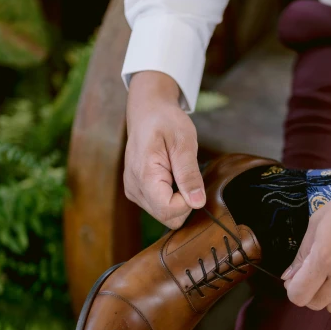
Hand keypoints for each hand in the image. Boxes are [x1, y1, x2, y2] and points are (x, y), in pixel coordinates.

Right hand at [124, 71, 205, 227]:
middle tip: (185, 173)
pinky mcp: (136, 192)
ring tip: (176, 171)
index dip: (188, 202)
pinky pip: (159, 207)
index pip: (169, 211)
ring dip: (177, 199)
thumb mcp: (183, 143)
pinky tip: (170, 176)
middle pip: (167, 218)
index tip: (191, 179)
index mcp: (144, 176)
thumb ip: (189, 174)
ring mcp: (133, 191)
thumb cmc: (166, 122)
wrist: (147, 112)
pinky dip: (170, 197)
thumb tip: (197, 203)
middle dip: (183, 202)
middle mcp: (134, 188)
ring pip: (164, 215)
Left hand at [283, 181, 330, 312]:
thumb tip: (288, 277)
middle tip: (315, 275)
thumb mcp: (318, 223)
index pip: (299, 295)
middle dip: (309, 291)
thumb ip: (302, 254)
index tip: (296, 278)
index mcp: (325, 258)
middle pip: (316, 304)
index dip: (293, 288)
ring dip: (330, 297)